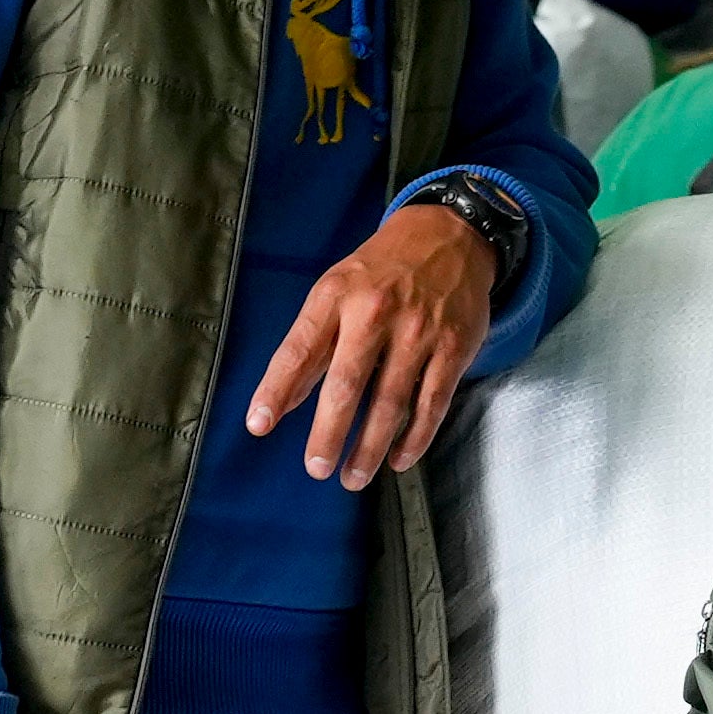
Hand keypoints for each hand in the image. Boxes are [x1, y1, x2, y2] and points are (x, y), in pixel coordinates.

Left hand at [249, 198, 501, 486]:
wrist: (450, 236)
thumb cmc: (382, 270)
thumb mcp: (337, 288)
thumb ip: (312, 341)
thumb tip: (283, 399)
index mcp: (338, 295)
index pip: (300, 349)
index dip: (277, 390)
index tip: (259, 425)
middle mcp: (376, 312)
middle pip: (348, 383)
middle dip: (329, 431)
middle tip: (315, 467)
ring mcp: (419, 332)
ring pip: (392, 401)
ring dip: (370, 446)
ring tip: (353, 477)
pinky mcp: (453, 348)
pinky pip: (432, 403)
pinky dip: (415, 437)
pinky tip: (398, 459)